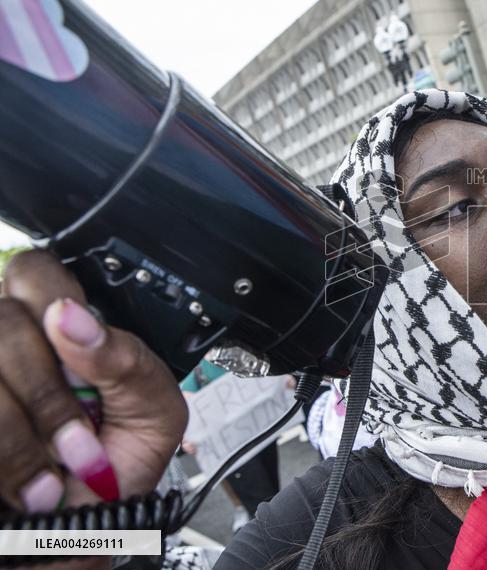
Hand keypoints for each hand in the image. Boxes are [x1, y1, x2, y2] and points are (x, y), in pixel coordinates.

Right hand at [0, 250, 186, 512]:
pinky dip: (2, 463)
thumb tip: (71, 317)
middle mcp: (5, 343)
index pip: (34, 271)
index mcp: (58, 327)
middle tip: (80, 446)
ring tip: (53, 484)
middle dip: (45, 395)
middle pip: (0, 322)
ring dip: (20, 439)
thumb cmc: (118, 465)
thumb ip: (125, 358)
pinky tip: (24, 489)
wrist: (86, 533)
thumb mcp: (152, 411)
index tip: (77, 350)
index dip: (53, 303)